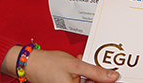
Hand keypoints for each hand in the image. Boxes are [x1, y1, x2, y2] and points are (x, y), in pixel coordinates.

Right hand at [3, 47, 118, 82]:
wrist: (30, 62)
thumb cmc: (47, 64)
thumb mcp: (75, 64)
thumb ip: (95, 72)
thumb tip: (113, 77)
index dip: (104, 79)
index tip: (112, 75)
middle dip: (93, 74)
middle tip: (90, 64)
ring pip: (86, 81)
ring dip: (86, 72)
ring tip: (78, 61)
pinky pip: (78, 81)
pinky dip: (79, 73)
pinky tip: (75, 65)